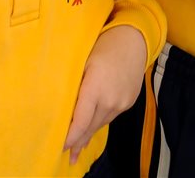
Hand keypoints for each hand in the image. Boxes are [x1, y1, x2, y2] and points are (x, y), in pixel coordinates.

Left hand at [64, 24, 146, 164]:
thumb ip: (74, 87)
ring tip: (78, 147)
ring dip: (88, 134)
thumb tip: (63, 110)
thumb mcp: (82, 62)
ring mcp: (122, 102)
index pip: (80, 122)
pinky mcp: (129, 102)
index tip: (59, 146)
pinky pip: (110, 117)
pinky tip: (92, 128)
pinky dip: (99, 122)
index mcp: (96, 88)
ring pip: (101, 124)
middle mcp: (111, 99)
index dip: (69, 137)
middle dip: (78, 142)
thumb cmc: (102, 45)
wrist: (134, 39)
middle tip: (66, 155)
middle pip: (90, 127)